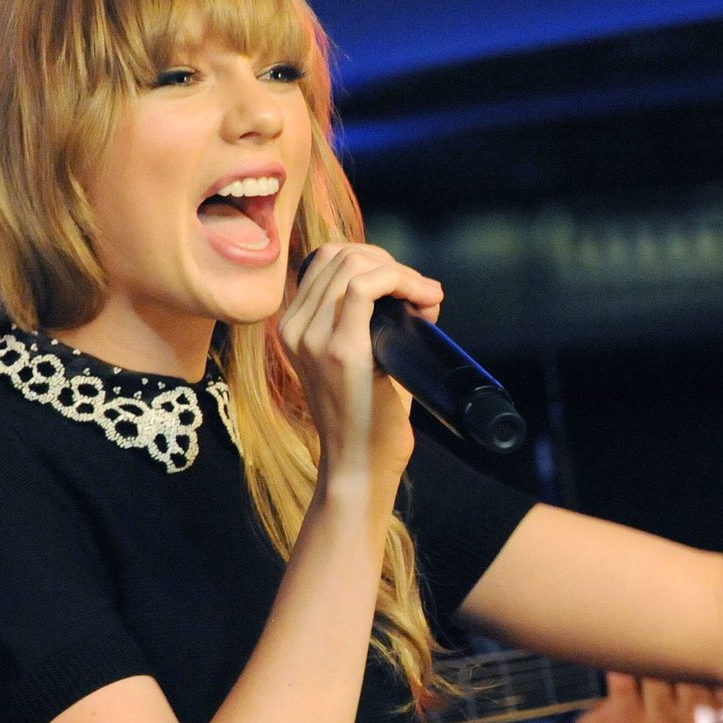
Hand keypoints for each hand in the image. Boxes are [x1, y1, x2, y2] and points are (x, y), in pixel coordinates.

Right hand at [279, 242, 443, 489]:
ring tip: (426, 297)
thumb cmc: (369, 420)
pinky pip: (363, 287)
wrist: (360, 466)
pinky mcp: (339, 350)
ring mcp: (312, 337)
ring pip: (353, 265)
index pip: (328, 261)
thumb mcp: (366, 360)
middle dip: (390, 262)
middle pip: (341, 255)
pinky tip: (424, 297)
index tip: (407, 284)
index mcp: (296, 327)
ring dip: (401, 272)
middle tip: (422, 292)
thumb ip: (379, 323)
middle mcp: (295, 328)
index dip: (373, 259)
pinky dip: (400, 280)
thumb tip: (419, 294)